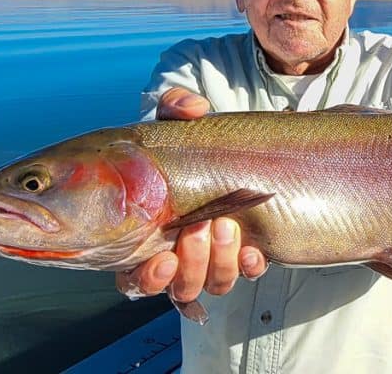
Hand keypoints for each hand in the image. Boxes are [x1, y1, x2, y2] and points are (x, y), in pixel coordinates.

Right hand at [115, 88, 267, 301]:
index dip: (150, 278)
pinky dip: (250, 265)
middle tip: (199, 227)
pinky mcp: (244, 249)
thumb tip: (193, 108)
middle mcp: (179, 256)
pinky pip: (246, 272)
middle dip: (192, 263)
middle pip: (181, 284)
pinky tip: (254, 251)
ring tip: (226, 226)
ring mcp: (213, 256)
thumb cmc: (185, 140)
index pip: (137, 279)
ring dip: (219, 262)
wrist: (227, 145)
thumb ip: (176, 108)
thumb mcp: (175, 121)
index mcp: (146, 237)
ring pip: (213, 282)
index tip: (164, 258)